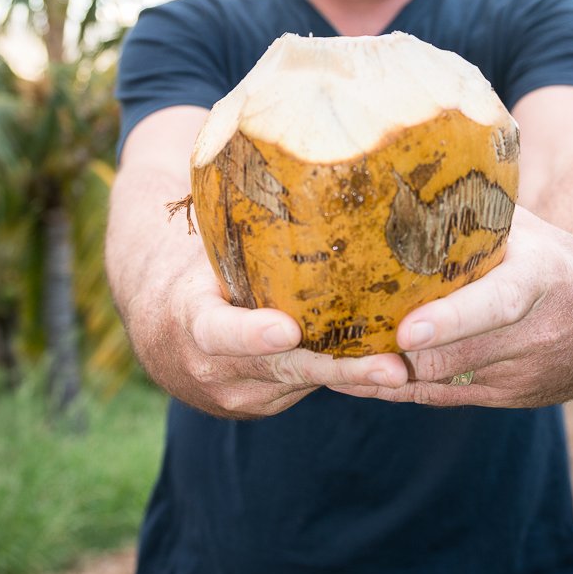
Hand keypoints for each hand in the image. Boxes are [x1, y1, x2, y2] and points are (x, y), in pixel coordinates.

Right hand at [129, 248, 409, 418]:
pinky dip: (350, 377)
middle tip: (392, 367)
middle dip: (343, 370)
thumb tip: (292, 169)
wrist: (159, 333)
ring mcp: (242, 395)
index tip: (288, 331)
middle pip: (285, 371)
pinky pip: (311, 389)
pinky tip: (396, 363)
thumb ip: (240, 237)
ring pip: (307, 384)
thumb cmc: (192, 273)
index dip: (253, 335)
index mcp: (191, 323)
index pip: (219, 333)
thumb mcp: (204, 254)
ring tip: (412, 364)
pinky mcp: (267, 404)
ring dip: (360, 376)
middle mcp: (214, 370)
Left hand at [332, 207, 572, 408]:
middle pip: (455, 353)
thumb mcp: (527, 227)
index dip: (452, 319)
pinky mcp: (506, 399)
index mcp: (539, 278)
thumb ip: (477, 206)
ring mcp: (520, 373)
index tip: (407, 330)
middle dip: (392, 354)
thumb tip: (408, 164)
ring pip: (441, 383)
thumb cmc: (552, 259)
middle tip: (329, 344)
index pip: (496, 303)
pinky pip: (441, 400)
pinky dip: (394, 391)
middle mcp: (533, 333)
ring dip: (382, 375)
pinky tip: (350, 378)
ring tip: (323, 360)